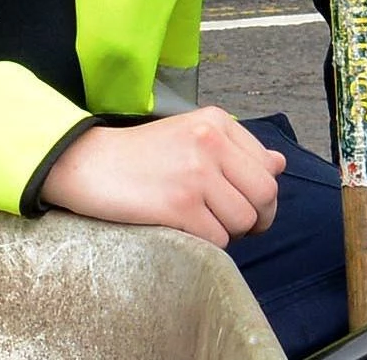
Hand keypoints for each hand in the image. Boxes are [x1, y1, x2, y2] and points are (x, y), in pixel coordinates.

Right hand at [37, 109, 281, 244]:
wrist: (87, 164)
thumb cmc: (140, 155)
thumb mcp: (191, 135)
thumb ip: (236, 150)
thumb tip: (280, 163)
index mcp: (216, 122)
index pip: (268, 168)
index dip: (261, 195)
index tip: (242, 203)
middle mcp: (210, 143)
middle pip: (265, 196)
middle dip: (256, 219)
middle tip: (230, 223)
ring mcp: (195, 174)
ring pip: (243, 221)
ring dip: (227, 232)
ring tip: (199, 221)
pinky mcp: (179, 206)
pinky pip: (217, 239)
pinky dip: (205, 243)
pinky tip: (182, 229)